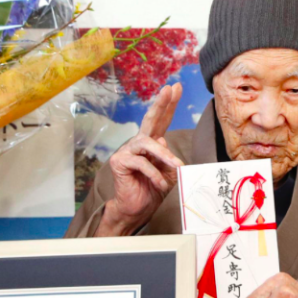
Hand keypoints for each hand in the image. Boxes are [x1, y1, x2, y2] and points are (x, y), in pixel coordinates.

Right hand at [97, 83, 183, 235]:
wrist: (135, 210)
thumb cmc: (151, 192)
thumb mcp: (168, 174)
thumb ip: (168, 158)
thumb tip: (162, 140)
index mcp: (151, 145)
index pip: (161, 122)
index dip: (168, 105)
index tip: (176, 87)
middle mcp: (138, 144)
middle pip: (150, 120)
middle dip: (160, 104)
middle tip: (168, 89)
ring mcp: (127, 151)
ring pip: (147, 143)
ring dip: (165, 155)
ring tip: (178, 167)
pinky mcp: (119, 162)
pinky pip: (141, 163)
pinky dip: (154, 175)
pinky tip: (160, 184)